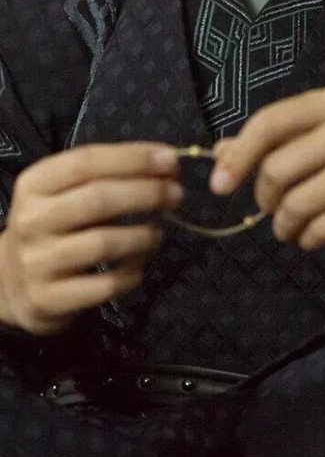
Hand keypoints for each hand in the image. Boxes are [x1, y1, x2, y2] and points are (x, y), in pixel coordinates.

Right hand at [0, 143, 182, 335]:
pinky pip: (103, 286)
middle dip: (147, 193)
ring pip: (103, 243)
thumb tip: (167, 163)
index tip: (171, 159)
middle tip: (176, 194)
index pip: (86, 161)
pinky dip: (130, 274)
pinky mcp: (48, 299)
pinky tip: (138, 266)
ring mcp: (37, 262)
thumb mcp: (62, 193)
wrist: (10, 283)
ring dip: (142, 236)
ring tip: (158, 233)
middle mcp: (31, 220)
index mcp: (34, 184)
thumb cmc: (52, 226)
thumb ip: (107, 175)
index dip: (132, 158)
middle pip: (98, 199)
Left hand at [210, 87, 324, 249]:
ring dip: (284, 225)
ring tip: (291, 227)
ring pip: (297, 204)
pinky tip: (312, 236)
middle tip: (273, 207)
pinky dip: (307, 239)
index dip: (239, 155)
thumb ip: (275, 140)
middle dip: (265, 198)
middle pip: (278, 169)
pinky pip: (322, 229)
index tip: (219, 185)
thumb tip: (218, 153)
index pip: (271, 122)